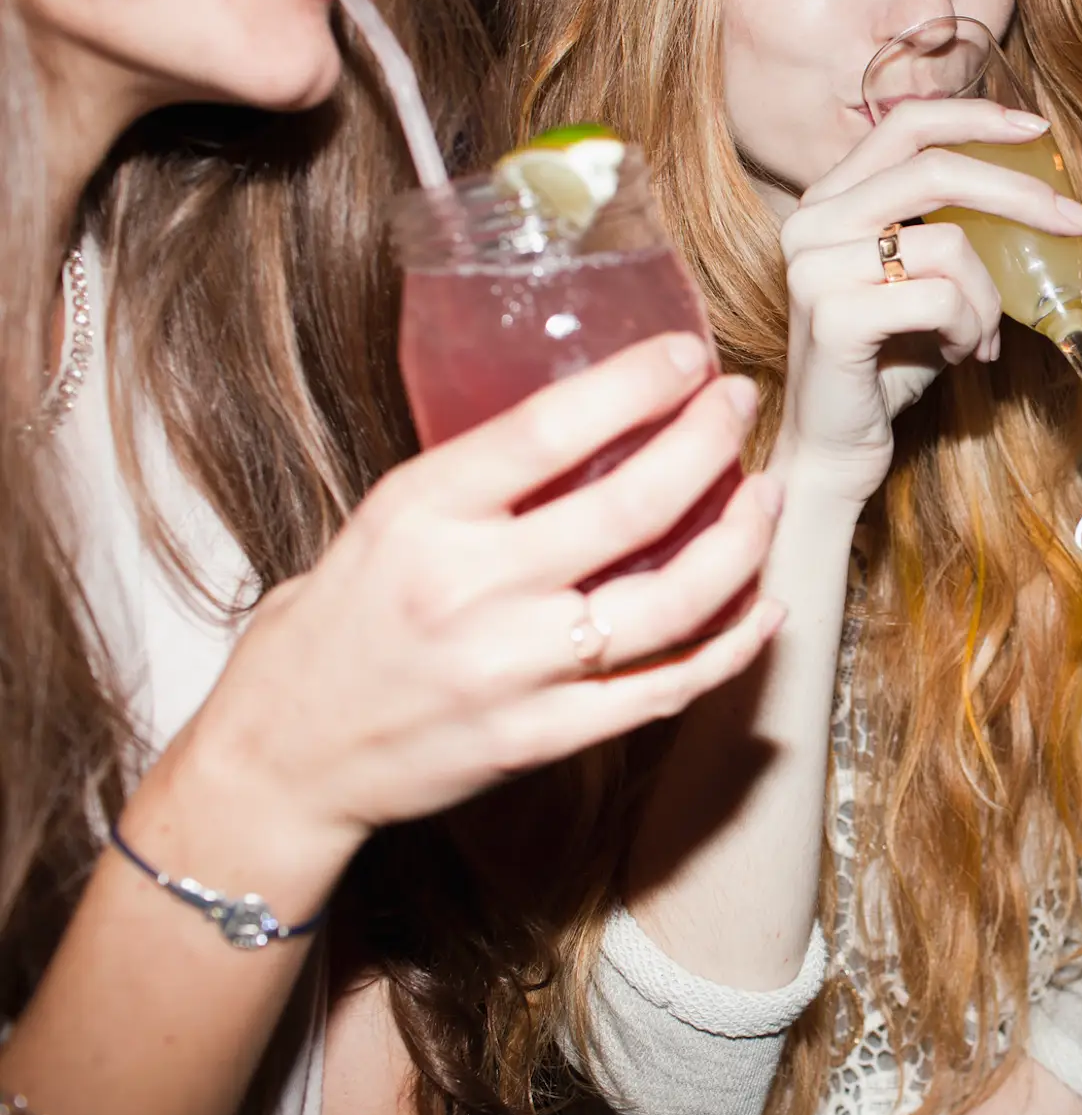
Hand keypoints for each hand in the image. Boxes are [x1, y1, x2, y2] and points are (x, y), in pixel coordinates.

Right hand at [165, 334, 783, 865]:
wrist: (283, 757)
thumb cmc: (339, 624)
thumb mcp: (384, 521)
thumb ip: (480, 483)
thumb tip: (599, 423)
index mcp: (422, 513)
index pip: (549, 429)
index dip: (637, 385)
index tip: (690, 357)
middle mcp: (471, 588)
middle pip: (630, 507)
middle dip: (707, 444)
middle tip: (739, 407)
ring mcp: (513, 670)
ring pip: (669, 602)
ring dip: (739, 544)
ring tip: (765, 497)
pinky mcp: (543, 738)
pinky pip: (663, 690)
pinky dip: (730, 648)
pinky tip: (765, 607)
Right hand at [772, 98, 1081, 505]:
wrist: (838, 449)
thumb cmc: (890, 363)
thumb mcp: (930, 282)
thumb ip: (961, 231)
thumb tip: (1050, 199)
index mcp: (830, 200)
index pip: (905, 124)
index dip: (976, 117)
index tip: (1038, 131)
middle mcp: (812, 222)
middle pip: (937, 170)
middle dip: (1024, 196)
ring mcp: (814, 267)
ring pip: (950, 245)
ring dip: (992, 299)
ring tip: (982, 338)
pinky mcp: (831, 315)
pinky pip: (941, 299)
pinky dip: (972, 329)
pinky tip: (962, 355)